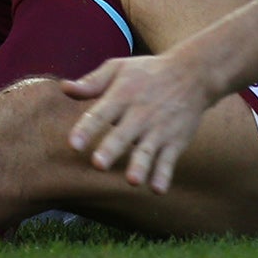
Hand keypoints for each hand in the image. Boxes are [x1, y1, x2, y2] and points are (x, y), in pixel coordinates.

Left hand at [64, 51, 217, 192]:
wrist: (193, 73)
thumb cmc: (148, 72)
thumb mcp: (119, 68)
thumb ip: (92, 82)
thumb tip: (64, 88)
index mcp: (122, 95)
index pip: (101, 113)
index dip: (87, 128)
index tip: (74, 144)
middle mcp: (140, 113)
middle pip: (123, 134)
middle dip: (111, 149)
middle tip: (99, 164)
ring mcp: (159, 129)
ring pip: (147, 151)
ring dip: (140, 166)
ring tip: (132, 180)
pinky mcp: (175, 141)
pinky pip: (169, 160)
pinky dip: (164, 174)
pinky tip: (157, 189)